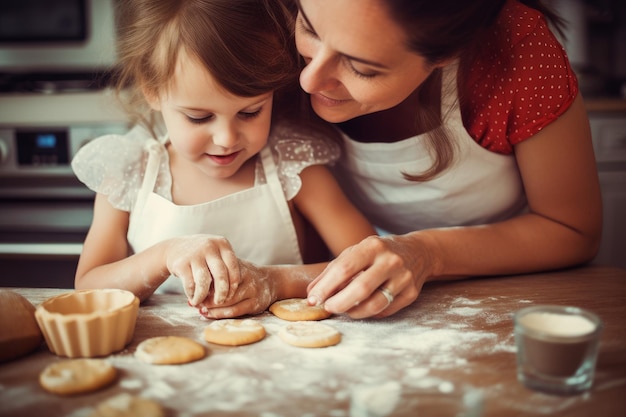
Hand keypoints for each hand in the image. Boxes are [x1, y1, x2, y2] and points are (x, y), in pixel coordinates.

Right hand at [165, 235, 240, 306]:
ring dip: (204, 296)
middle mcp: (209, 246)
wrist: (174, 248)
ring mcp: (194, 254)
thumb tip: (232, 294)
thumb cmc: (201, 256)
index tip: (230, 295)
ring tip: (203, 303)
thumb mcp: (215, 254)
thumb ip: (225, 268)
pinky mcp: (181, 263)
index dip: (233, 284)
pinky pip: (190, 284)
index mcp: (222, 244)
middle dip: (222, 292)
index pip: (233, 267)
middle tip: (219, 302)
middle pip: (221, 275)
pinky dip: (193, 294)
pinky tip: (193, 298)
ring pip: (204, 282)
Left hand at [196, 260, 276, 318]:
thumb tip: (193, 284)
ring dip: (210, 308)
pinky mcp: (255, 303)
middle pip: (221, 289)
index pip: (217, 273)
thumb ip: (217, 273)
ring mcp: (252, 290)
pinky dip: (218, 314)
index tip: (193, 288)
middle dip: (205, 297)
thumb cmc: (245, 274)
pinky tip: (208, 314)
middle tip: (193, 302)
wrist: (272, 281)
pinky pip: (234, 311)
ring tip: (200, 309)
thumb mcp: (233, 267)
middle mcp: (246, 276)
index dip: (203, 283)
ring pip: (227, 301)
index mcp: (238, 265)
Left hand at [306, 234, 430, 317]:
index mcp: (372, 246)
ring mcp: (404, 278)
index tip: (313, 299)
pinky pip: (385, 310)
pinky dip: (369, 313)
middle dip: (339, 302)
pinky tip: (361, 309)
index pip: (345, 268)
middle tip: (327, 308)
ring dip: (354, 312)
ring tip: (344, 310)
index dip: (326, 287)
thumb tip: (311, 293)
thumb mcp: (356, 252)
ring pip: (375, 304)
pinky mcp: (411, 293)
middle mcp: (390, 261)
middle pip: (361, 288)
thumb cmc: (378, 253)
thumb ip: (333, 270)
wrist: (418, 252)